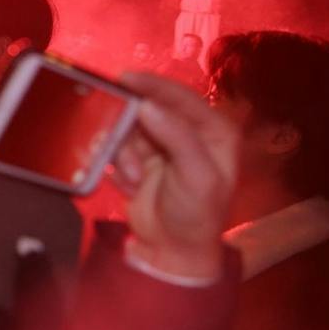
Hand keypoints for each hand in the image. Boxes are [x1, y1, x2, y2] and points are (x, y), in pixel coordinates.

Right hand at [113, 71, 239, 281]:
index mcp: (213, 130)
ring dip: (124, 152)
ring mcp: (161, 144)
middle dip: (131, 125)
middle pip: (149, 108)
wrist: (172, 251)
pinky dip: (118, 164)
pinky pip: (117, 146)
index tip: (125, 78)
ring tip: (133, 178)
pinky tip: (129, 184)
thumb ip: (176, 136)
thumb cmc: (196, 214)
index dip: (154, 85)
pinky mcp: (138, 158)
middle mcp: (187, 132)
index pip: (181, 97)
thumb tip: (146, 104)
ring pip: (129, 127)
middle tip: (115, 135)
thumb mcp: (197, 176)